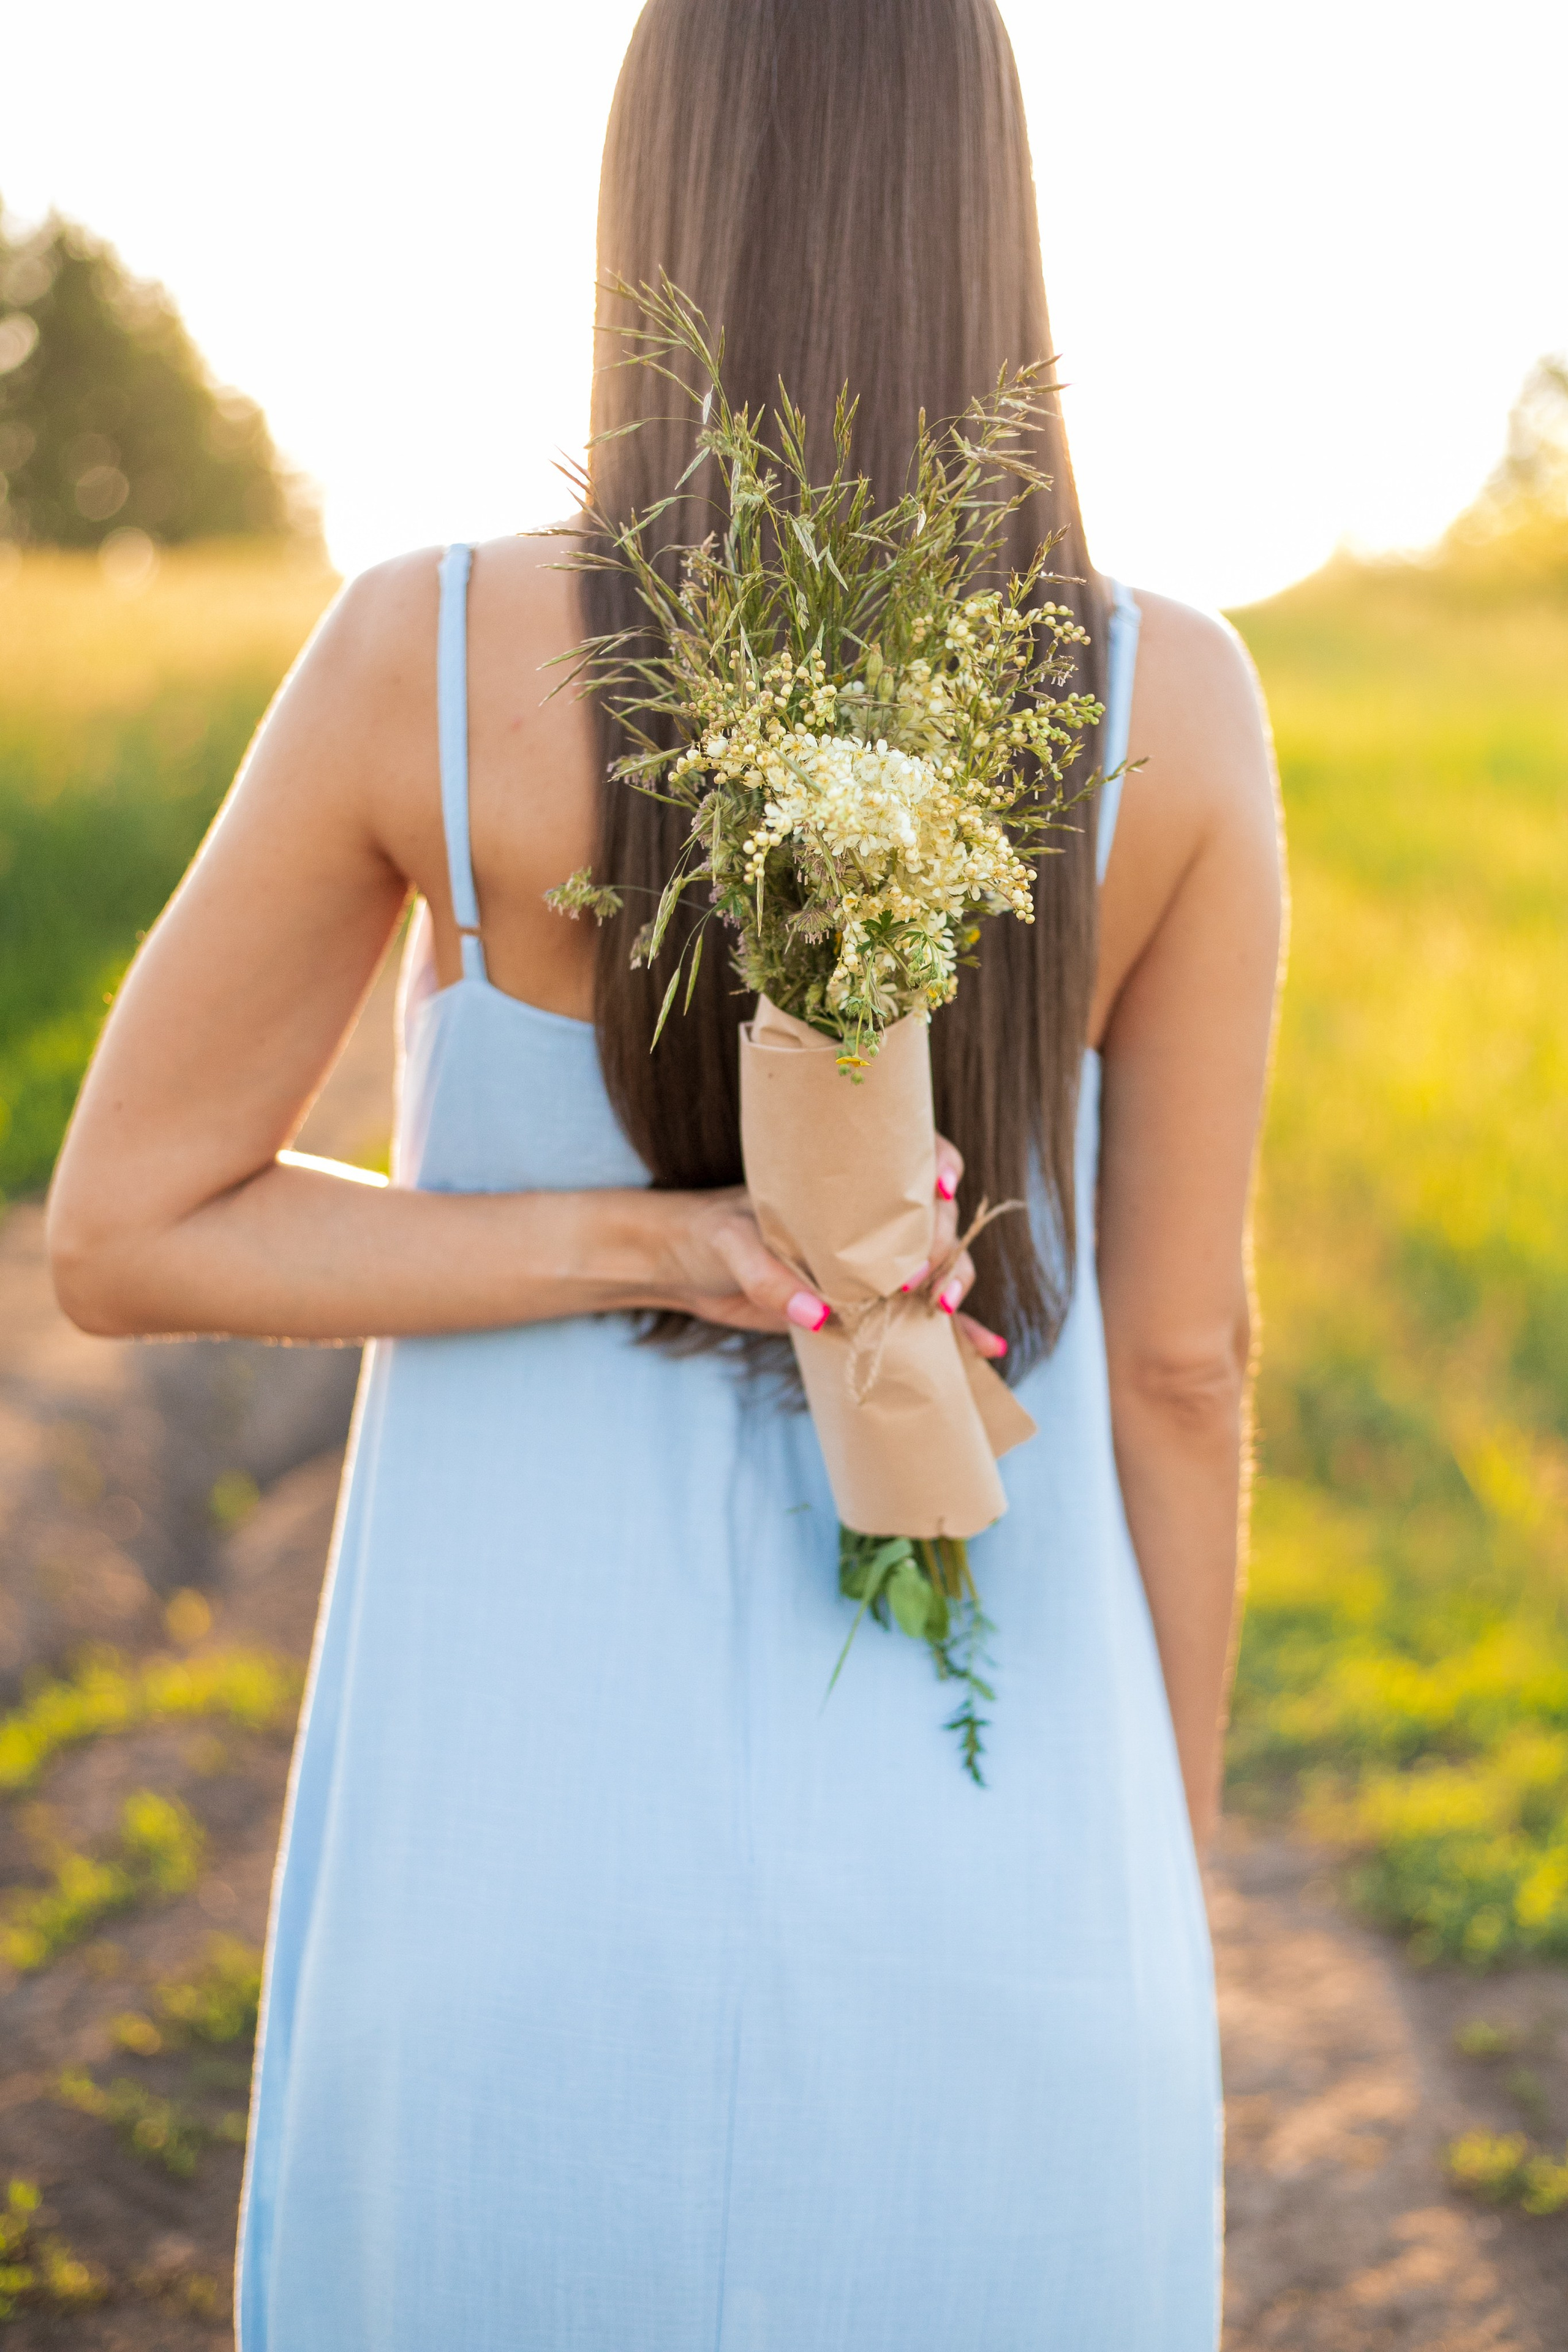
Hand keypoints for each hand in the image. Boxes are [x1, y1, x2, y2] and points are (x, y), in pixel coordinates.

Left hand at [644, 1138, 1008, 1358]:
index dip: (939, 1164)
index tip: (941, 1188)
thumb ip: (769, 1279)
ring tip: (945, 1308)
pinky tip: (987, 1348)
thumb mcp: (731, 1246)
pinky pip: (920, 1317)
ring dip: (955, 1283)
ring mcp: (872, 1259)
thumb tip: (821, 1316)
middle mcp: (868, 1215)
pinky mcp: (864, 1304)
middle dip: (943, 1242)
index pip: (908, 1156)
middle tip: (918, 1276)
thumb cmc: (710, 1235)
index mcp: (844, 1178)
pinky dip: (957, 1332)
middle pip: (934, 1217)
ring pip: (937, 1264)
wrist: (685, 1267)